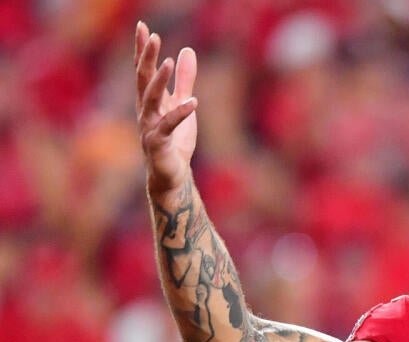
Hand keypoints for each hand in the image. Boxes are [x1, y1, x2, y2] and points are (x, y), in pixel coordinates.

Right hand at [135, 22, 197, 193]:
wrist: (172, 175)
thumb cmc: (175, 141)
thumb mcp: (183, 104)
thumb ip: (184, 80)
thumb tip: (186, 51)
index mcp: (150, 101)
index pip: (143, 70)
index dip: (142, 50)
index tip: (142, 27)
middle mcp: (145, 111)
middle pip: (143, 79)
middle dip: (145, 57)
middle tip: (151, 35)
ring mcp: (149, 127)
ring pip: (150, 99)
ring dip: (159, 80)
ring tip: (168, 61)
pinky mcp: (158, 143)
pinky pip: (168, 126)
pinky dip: (180, 113)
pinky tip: (193, 102)